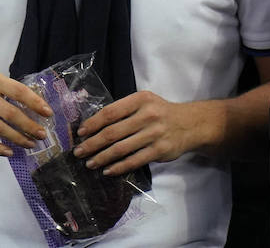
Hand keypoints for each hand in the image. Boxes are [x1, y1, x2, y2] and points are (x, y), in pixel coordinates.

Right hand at [0, 69, 52, 156]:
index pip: (18, 91)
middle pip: (10, 113)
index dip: (35, 103)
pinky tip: (10, 152)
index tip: (48, 113)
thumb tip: (37, 105)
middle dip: (29, 125)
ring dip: (17, 138)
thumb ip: (11, 90)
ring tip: (31, 143)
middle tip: (42, 134)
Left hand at [74, 90, 201, 175]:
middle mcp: (148, 115)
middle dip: (92, 144)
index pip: (110, 112)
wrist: (190, 124)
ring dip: (102, 158)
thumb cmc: (160, 113)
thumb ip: (123, 111)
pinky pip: (133, 161)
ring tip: (90, 163)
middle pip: (112, 132)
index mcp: (141, 99)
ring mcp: (154, 133)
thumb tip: (93, 126)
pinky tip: (107, 170)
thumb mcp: (145, 103)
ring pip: (121, 149)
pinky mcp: (159, 150)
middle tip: (79, 152)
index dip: (93, 124)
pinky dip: (118, 167)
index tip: (80, 133)